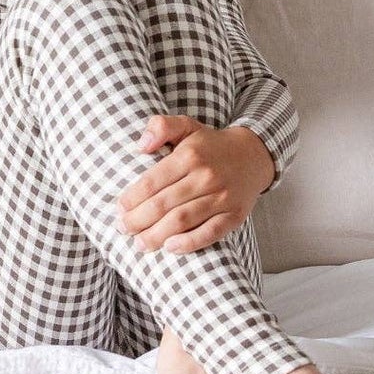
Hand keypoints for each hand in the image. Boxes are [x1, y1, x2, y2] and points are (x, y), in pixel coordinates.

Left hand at [117, 117, 274, 254]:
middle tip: (123, 229)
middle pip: (164, 204)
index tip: (119, 209)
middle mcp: (206, 176)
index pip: (153, 181)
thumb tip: (141, 145)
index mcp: (189, 155)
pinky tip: (170, 248)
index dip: (133, 198)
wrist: (254, 155)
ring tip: (140, 244)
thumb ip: (161, 126)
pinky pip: (210, 233)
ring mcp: (222, 198)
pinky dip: (189, 243)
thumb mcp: (186, 126)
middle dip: (139, 220)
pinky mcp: (234, 216)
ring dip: (157, 235)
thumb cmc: (210, 144)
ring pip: (183, 220)